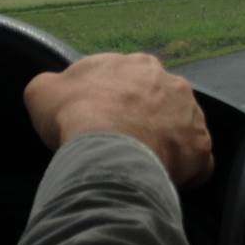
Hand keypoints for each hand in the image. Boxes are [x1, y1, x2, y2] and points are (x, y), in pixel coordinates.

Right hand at [24, 53, 214, 187]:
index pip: (132, 80)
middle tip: (123, 141)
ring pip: (182, 129)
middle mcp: (173, 83)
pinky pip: (197, 162)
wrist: (107, 147)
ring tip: (143, 163)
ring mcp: (192, 115)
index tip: (104, 119)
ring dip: (167, 143)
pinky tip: (162, 179)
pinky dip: (184, 171)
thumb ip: (54, 85)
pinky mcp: (201, 149)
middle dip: (146, 120)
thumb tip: (55, 89)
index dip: (117, 101)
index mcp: (139, 65)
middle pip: (161, 103)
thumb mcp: (43, 90)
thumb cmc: (76, 115)